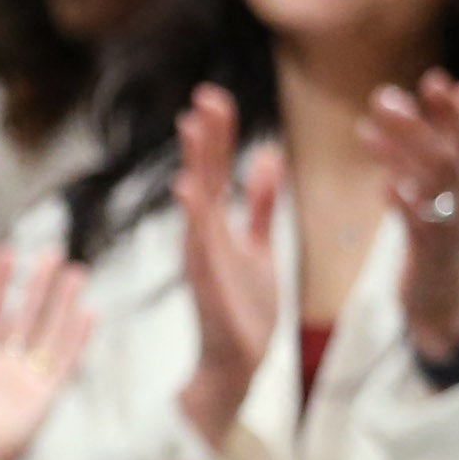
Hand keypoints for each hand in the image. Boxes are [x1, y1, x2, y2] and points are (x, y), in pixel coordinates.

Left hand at [0, 249, 93, 459]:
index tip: (0, 252)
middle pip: (16, 316)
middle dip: (30, 284)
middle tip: (47, 250)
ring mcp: (18, 383)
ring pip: (43, 332)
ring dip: (59, 301)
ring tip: (72, 267)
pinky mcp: (38, 402)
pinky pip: (60, 365)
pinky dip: (75, 339)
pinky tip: (88, 312)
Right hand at [173, 84, 282, 449]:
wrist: (236, 363)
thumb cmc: (244, 308)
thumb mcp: (261, 247)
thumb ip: (263, 204)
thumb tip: (269, 157)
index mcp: (216, 227)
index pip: (216, 170)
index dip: (218, 135)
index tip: (216, 99)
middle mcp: (203, 236)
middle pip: (205, 175)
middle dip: (207, 137)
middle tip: (206, 96)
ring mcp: (202, 257)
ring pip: (198, 201)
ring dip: (196, 164)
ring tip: (194, 126)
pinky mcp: (208, 280)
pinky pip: (200, 242)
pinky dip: (194, 215)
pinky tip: (189, 188)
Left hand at [363, 69, 458, 364]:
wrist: (443, 297)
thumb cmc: (442, 231)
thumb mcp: (454, 182)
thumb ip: (458, 135)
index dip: (452, 109)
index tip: (434, 78)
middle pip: (449, 154)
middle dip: (419, 124)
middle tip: (382, 96)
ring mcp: (450, 224)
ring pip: (435, 185)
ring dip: (401, 155)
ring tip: (365, 130)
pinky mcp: (432, 251)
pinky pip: (422, 226)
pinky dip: (406, 204)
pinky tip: (386, 187)